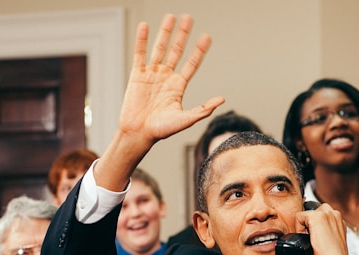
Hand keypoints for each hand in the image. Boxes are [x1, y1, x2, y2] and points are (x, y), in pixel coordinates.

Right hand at [97, 14, 224, 190]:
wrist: (138, 134)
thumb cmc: (160, 131)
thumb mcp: (185, 120)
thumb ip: (203, 109)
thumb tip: (222, 100)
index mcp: (178, 86)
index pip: (191, 63)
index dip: (199, 51)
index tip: (206, 37)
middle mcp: (166, 78)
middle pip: (176, 51)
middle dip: (183, 35)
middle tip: (188, 19)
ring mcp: (151, 75)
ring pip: (159, 49)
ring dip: (165, 33)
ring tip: (170, 17)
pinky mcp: (137, 75)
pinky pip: (140, 54)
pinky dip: (141, 40)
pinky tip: (145, 27)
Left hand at [294, 203, 354, 254]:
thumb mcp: (331, 239)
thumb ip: (326, 230)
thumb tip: (314, 231)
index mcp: (338, 219)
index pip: (320, 214)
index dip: (313, 225)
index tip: (314, 236)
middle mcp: (334, 214)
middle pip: (313, 211)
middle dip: (308, 223)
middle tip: (310, 237)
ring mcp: (326, 214)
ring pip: (306, 213)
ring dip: (304, 225)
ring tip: (308, 238)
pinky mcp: (317, 217)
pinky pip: (299, 216)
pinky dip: (298, 227)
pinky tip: (306, 237)